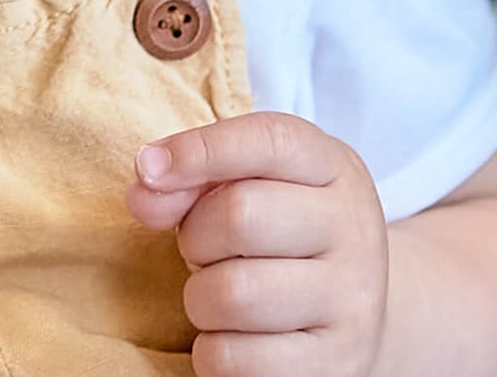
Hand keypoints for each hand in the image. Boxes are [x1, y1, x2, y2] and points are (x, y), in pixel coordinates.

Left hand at [125, 111, 387, 376]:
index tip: (148, 169)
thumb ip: (190, 176)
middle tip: (205, 249)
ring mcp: (354, 301)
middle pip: (238, 216)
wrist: (350, 309)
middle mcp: (354, 228)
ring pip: (232, 295)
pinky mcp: (339, 365)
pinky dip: (214, 351)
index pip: (266, 141)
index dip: (198, 150)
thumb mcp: (244, 182)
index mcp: (331, 166)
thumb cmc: (277, 228)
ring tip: (222, 295)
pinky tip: (234, 337)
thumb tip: (142, 194)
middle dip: (194, 236)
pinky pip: (237, 361)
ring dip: (200, 299)